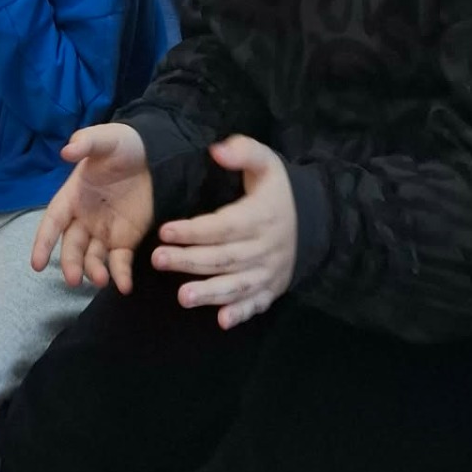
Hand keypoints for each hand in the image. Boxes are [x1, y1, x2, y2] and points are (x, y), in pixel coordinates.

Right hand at [32, 123, 154, 292]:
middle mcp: (84, 218)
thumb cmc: (123, 145)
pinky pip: (120, 262)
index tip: (36, 264)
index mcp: (73, 196)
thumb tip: (66, 151)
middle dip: (70, 263)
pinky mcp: (125, 240)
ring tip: (101, 280)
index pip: (53, 221)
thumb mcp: (105, 139)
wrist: (155, 154)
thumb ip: (86, 143)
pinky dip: (120, 275)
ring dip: (93, 271)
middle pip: (71, 246)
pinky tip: (124, 286)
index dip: (43, 242)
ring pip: (92, 258)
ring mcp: (104, 232)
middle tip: (73, 279)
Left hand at [152, 136, 296, 328]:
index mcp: (259, 216)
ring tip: (182, 297)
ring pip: (236, 285)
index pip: (222, 226)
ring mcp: (269, 272)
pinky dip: (240, 313)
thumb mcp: (266, 162)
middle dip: (189, 261)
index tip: (164, 231)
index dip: (193, 230)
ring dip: (209, 293)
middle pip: (223, 257)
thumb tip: (216, 150)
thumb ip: (242, 152)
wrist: (314, 220)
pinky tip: (221, 321)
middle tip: (158, 260)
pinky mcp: (272, 289)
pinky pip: (256, 304)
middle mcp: (265, 248)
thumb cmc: (278, 190)